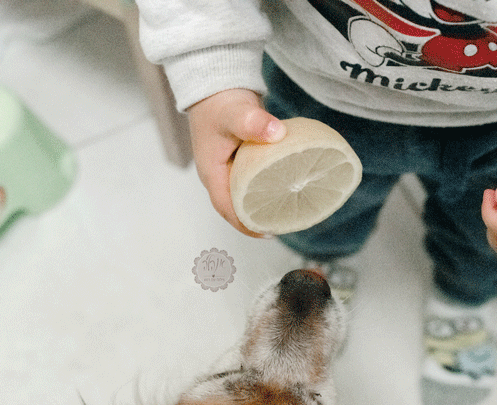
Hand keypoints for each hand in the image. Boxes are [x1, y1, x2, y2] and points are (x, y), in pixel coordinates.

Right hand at [187, 89, 286, 236]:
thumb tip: (276, 133)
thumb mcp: (234, 112)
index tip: (268, 232)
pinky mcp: (238, 159)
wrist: (214, 79)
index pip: (226, 208)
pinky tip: (283, 190)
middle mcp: (217, 174)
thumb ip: (252, 122)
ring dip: (260, 207)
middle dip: (255, 221)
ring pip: (243, 196)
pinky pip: (251, 182)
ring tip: (285, 212)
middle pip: (235, 208)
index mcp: (211, 172)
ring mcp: (227, 168)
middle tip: (283, 225)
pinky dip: (265, 189)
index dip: (245, 224)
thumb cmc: (218, 100)